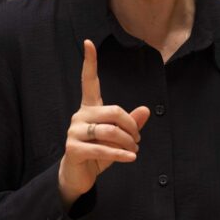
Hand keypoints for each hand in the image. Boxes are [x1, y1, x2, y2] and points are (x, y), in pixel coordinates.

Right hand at [57, 40, 149, 207]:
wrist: (78, 177)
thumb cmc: (98, 154)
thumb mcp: (117, 139)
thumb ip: (130, 124)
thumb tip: (146, 110)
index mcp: (89, 109)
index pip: (88, 81)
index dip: (89, 62)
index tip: (88, 42)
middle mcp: (79, 116)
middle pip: (113, 111)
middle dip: (131, 126)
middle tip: (138, 140)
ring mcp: (74, 132)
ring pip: (109, 130)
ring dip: (128, 142)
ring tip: (134, 151)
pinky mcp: (73, 148)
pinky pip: (102, 148)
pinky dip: (120, 154)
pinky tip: (131, 158)